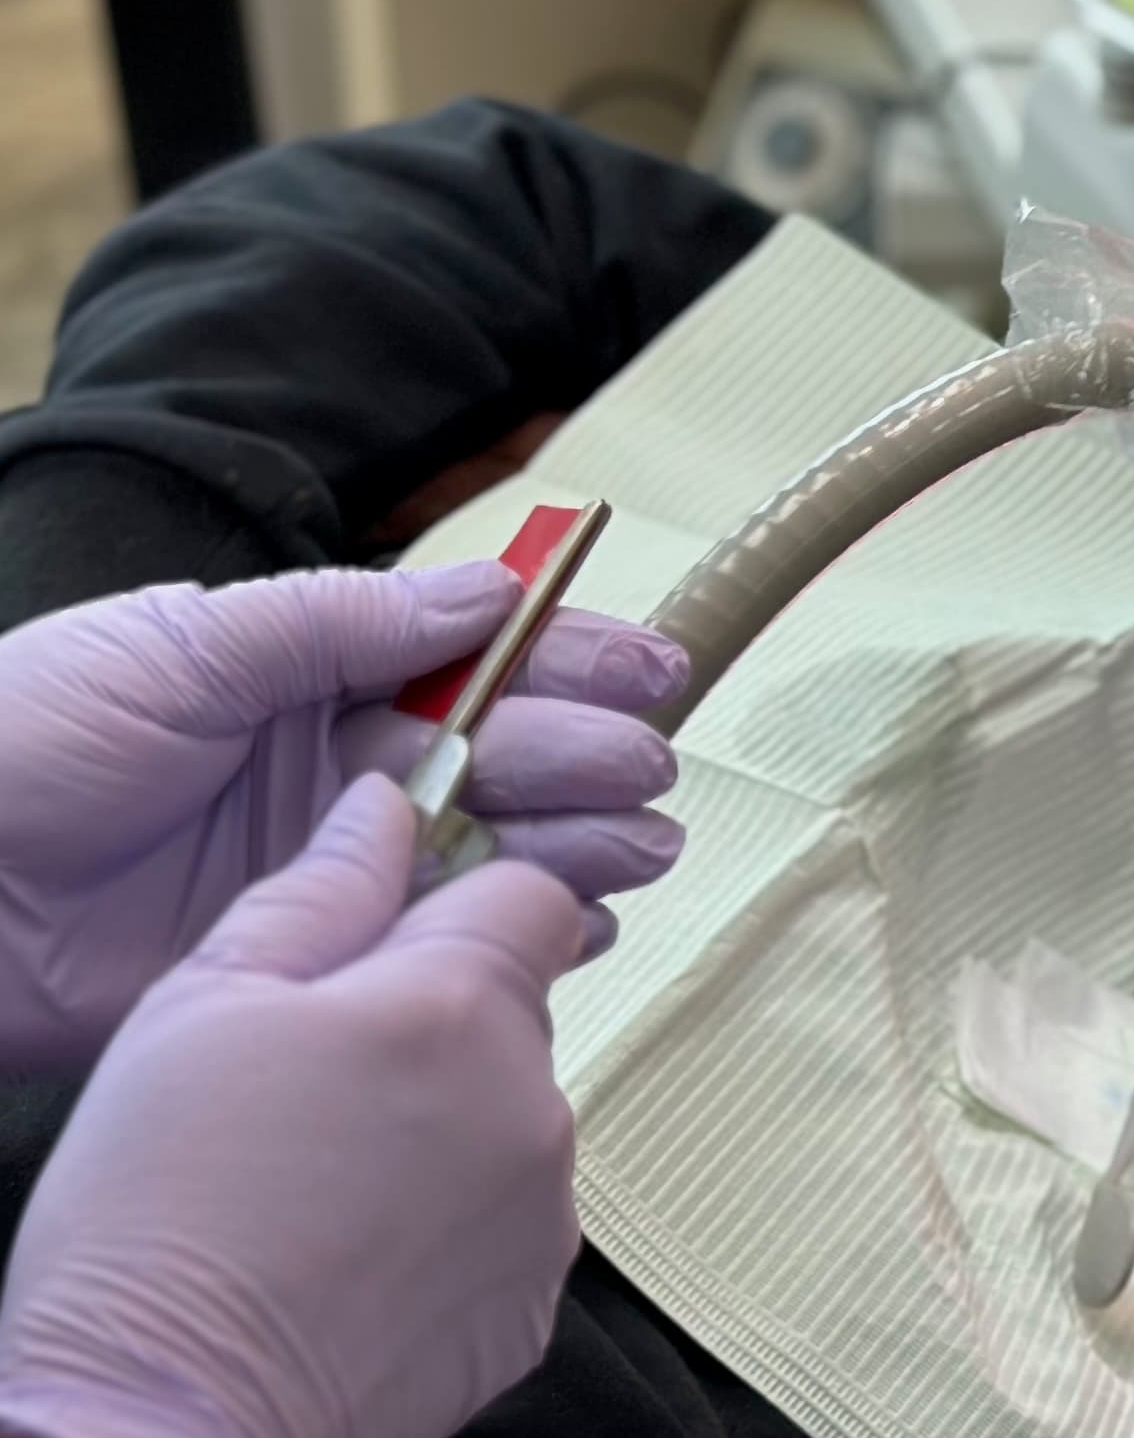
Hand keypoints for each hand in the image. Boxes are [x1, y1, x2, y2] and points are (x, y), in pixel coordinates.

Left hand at [0, 562, 687, 1069]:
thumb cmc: (21, 738)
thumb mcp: (182, 647)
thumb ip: (340, 621)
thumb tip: (487, 591)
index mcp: (315, 672)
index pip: (472, 654)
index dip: (570, 657)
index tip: (652, 670)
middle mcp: (342, 766)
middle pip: (501, 752)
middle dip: (587, 757)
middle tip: (643, 773)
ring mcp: (333, 865)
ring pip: (489, 849)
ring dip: (575, 844)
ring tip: (639, 852)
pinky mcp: (311, 959)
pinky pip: (434, 947)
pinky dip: (516, 936)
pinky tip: (578, 927)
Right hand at [0, 777, 583, 1437]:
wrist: (154, 1426)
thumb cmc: (157, 1218)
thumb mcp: (199, 1011)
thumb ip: (316, 893)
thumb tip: (385, 806)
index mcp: (458, 1006)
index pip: (528, 893)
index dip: (456, 904)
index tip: (380, 948)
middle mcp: (531, 1099)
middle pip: (515, 1007)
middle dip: (434, 1021)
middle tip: (313, 1083)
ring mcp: (543, 1208)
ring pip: (509, 1113)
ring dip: (442, 1122)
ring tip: (319, 1181)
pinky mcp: (532, 1300)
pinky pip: (507, 1216)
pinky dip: (447, 1219)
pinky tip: (351, 1253)